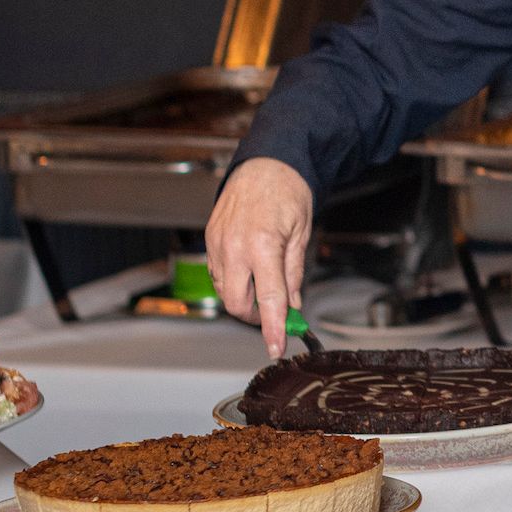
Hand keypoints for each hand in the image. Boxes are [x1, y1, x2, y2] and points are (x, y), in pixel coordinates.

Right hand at [205, 158, 313, 358]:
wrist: (265, 163)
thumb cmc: (288, 193)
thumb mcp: (302, 233)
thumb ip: (294, 273)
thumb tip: (293, 306)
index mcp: (264, 246)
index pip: (269, 300)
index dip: (273, 329)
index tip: (276, 348)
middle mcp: (235, 247)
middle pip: (236, 303)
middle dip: (255, 316)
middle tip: (274, 313)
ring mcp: (218, 243)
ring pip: (223, 291)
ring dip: (243, 298)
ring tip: (263, 285)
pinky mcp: (209, 240)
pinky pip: (216, 273)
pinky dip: (231, 281)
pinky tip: (248, 271)